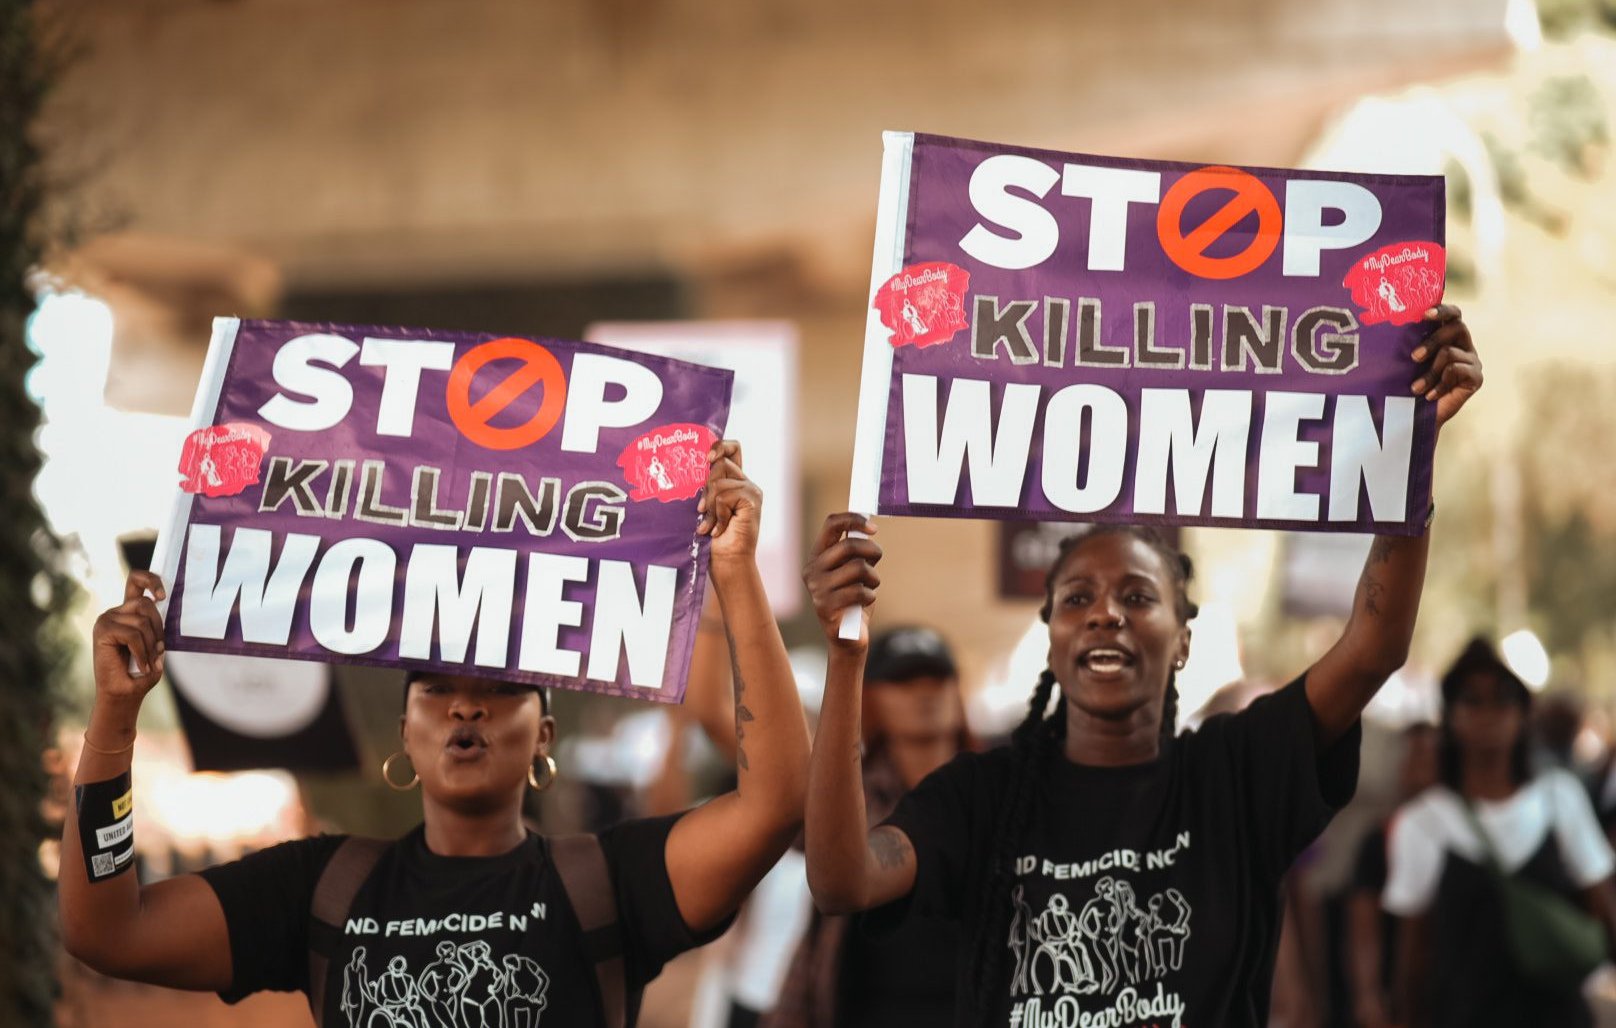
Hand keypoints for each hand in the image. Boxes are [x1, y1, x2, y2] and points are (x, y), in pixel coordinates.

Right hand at [92, 571, 166, 705]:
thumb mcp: (156, 647)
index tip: (163, 596)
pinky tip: (142, 666)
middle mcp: (116, 612)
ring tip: (149, 662)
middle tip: (158, 651)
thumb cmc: (141, 671)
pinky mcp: (102, 631)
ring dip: (151, 645)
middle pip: (146, 603)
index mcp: (129, 612)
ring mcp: (107, 620)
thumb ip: (158, 629)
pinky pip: (133, 635)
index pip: (136, 581)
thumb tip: (162, 607)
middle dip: (158, 628)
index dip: (151, 580)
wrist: (123, 694)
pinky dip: (142, 652)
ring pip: (142, 621)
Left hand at [697, 440, 760, 563]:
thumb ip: (703, 486)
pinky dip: (717, 514)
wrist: (726, 562)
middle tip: (701, 510)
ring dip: (709, 506)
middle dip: (705, 486)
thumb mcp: (703, 506)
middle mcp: (744, 482)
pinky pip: (725, 495)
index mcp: (734, 481)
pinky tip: (719, 528)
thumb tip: (687, 467)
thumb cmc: (712, 539)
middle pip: (720, 462)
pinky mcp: (753, 499)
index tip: (706, 457)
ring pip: (719, 481)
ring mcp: (751, 490)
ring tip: (709, 524)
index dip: (719, 445)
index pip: (732, 449)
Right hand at [802, 513, 880, 648]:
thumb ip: (858, 552)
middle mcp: (812, 570)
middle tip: (877, 559)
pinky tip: (864, 603)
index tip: (874, 528)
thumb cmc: (854, 599)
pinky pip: (859, 591)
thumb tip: (867, 530)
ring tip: (870, 587)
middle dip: (871, 550)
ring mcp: (816, 589)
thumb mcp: (856, 571)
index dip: (853, 519)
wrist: (848, 636)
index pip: (831, 524)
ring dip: (873, 578)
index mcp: (817, 556)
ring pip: (858, 568)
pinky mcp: (825, 606)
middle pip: (849, 545)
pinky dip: (870, 596)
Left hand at [1410, 305, 1481, 427]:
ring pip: (1450, 353)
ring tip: (1415, 388)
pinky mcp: (1476, 377)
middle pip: (1456, 327)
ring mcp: (1472, 360)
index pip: (1452, 313)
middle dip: (1433, 340)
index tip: (1425, 314)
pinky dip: (1439, 384)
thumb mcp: (1404, 362)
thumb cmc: (1406, 385)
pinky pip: (1456, 371)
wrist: (1416, 417)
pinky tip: (1430, 395)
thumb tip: (1386, 326)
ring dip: (1429, 373)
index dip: (1442, 309)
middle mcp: (1463, 344)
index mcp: (1447, 335)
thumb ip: (1406, 344)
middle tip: (1414, 357)